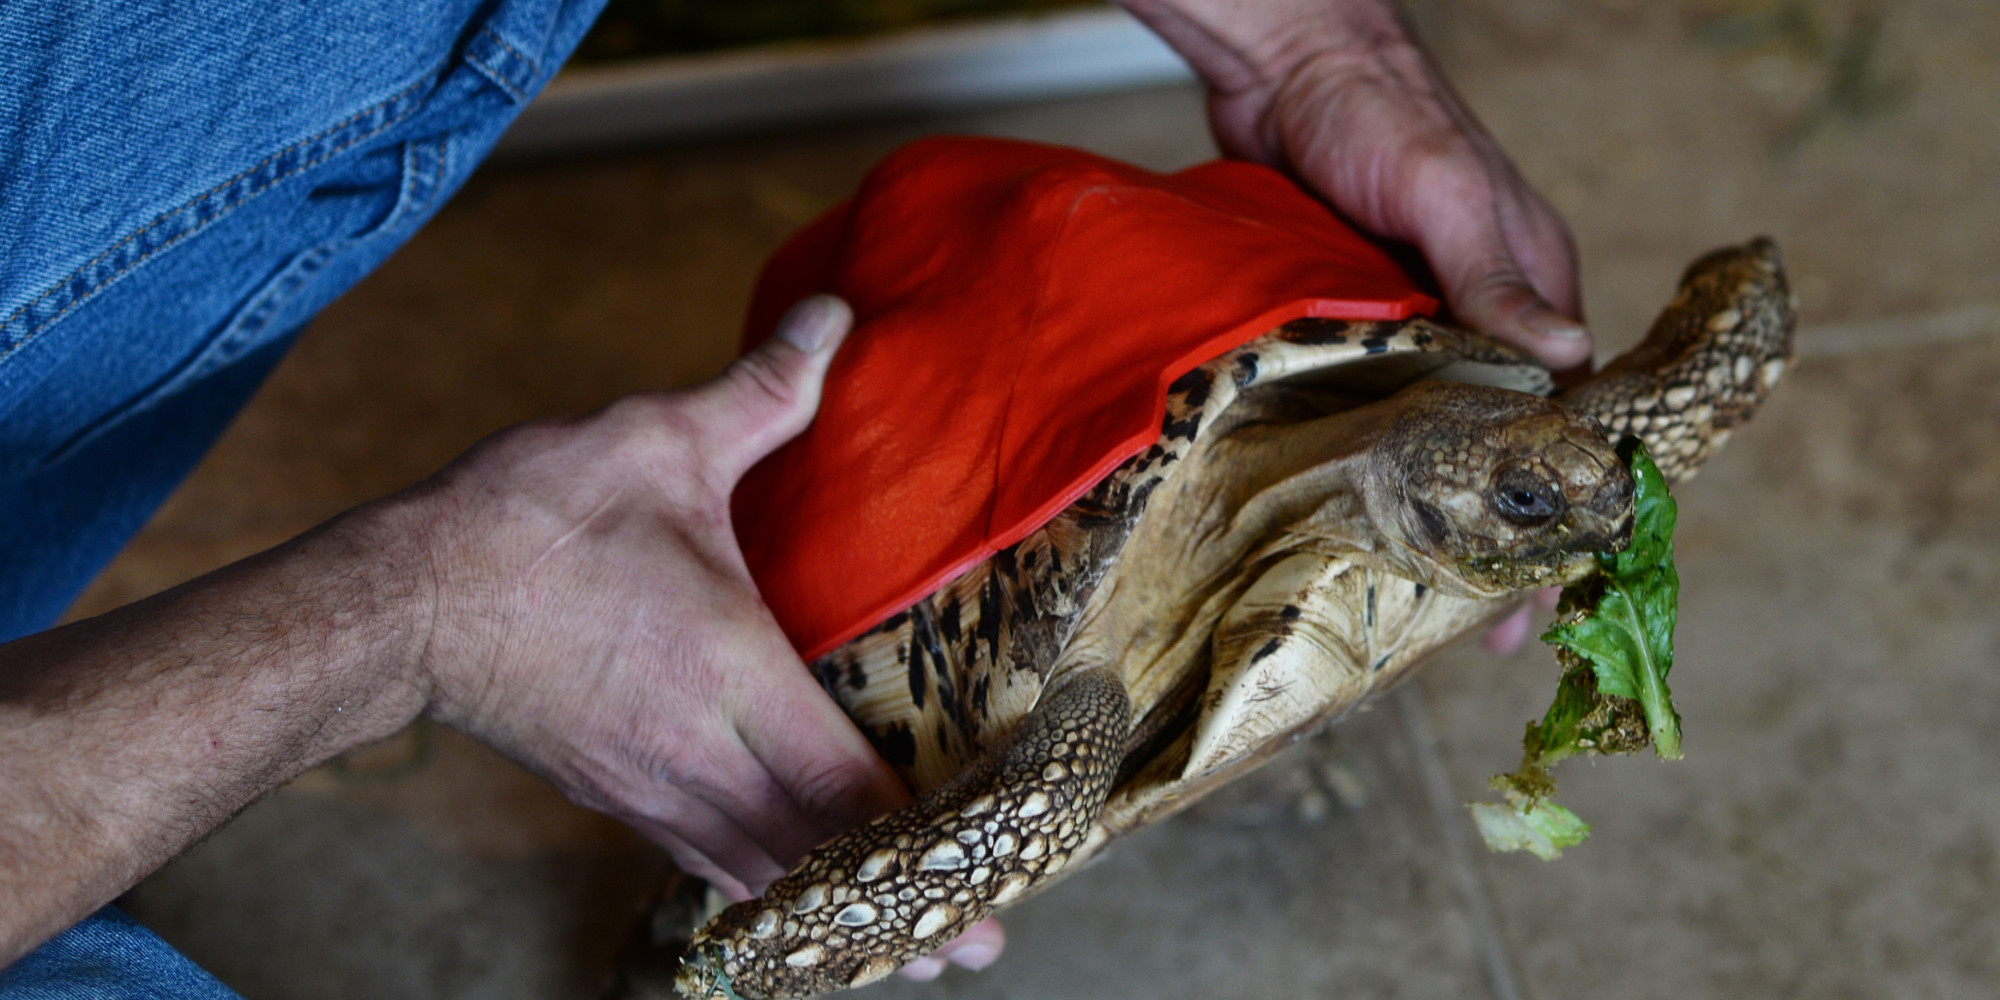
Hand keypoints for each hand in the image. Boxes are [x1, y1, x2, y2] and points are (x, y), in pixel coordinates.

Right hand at [398, 295, 1000, 970]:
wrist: (399, 600)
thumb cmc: (528, 522)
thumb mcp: (654, 444)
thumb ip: (758, 394)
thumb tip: (832, 320)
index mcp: (728, 675)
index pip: (846, 787)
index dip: (921, 845)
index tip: (984, 887)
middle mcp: (697, 754)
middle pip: (817, 860)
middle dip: (899, 915)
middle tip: (974, 951)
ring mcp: (649, 789)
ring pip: (761, 877)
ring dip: (834, 920)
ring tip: (902, 956)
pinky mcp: (612, 796)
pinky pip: (705, 864)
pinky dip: (763, 892)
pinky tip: (785, 901)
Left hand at [1117, 0, 1588, 653]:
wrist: (1283, 69)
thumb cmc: (1380, 113)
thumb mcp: (1445, 192)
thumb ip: (1495, 276)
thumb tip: (1568, 358)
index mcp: (1533, 290)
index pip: (1568, 419)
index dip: (1558, 511)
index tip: (1538, 598)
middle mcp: (1479, 320)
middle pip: (1493, 446)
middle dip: (1483, 536)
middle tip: (1456, 628)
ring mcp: (1411, 326)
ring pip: (1424, 438)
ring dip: (1416, 509)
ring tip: (1395, 596)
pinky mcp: (1349, 324)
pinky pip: (1363, 407)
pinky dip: (1361, 462)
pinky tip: (1336, 518)